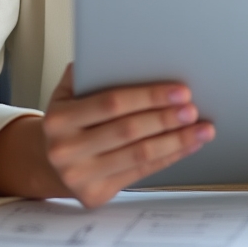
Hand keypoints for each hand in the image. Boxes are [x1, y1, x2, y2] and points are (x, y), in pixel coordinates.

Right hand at [0, 64, 214, 206]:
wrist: (45, 161)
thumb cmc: (68, 119)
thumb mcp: (66, 92)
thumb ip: (90, 72)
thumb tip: (124, 51)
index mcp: (59, 118)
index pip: (111, 103)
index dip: (149, 96)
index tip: (180, 90)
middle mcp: (66, 150)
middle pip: (128, 131)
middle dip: (166, 118)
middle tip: (193, 108)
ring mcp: (79, 176)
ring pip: (139, 155)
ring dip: (176, 141)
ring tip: (201, 128)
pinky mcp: (95, 195)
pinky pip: (140, 173)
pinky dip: (168, 157)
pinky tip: (187, 145)